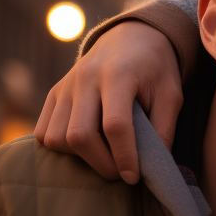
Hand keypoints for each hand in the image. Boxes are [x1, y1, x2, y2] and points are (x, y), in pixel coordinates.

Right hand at [35, 21, 182, 182]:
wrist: (130, 38)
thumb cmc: (155, 70)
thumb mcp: (171, 95)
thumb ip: (164, 129)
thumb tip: (153, 169)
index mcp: (118, 75)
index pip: (115, 125)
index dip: (124, 156)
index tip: (134, 176)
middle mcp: (85, 79)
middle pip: (80, 135)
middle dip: (101, 163)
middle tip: (120, 173)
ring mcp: (65, 86)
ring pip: (56, 137)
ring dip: (79, 157)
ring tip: (105, 156)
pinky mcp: (53, 94)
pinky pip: (43, 132)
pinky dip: (60, 148)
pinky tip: (85, 146)